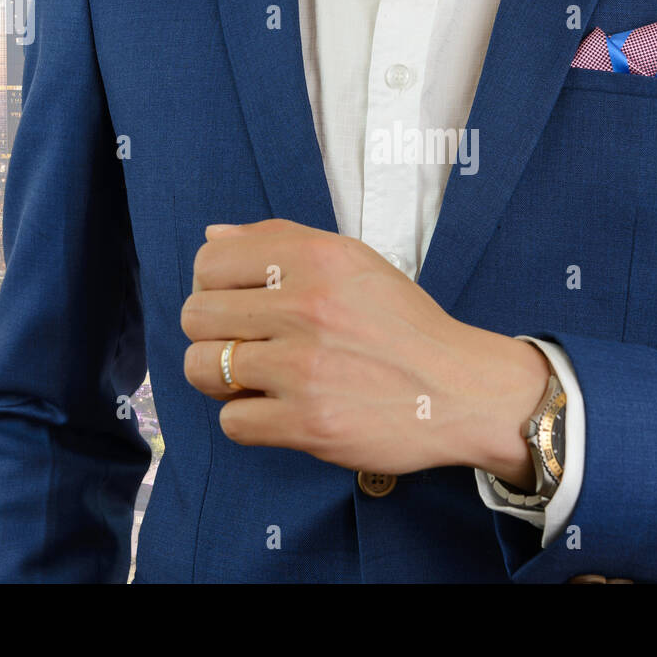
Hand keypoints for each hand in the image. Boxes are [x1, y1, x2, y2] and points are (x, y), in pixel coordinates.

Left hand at [180, 219, 549, 484]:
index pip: (210, 260)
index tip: (238, 303)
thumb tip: (211, 234)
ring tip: (257, 379)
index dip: (214, 284)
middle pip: (195, 315)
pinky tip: (279, 409)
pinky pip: (232, 422)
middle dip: (213, 333)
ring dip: (221, 379)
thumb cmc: (404, 327)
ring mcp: (306, 368)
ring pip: (202, 368)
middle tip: (249, 345)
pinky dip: (248, 420)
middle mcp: (309, 306)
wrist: (461, 390)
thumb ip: (281, 239)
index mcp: (318, 258)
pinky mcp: (309, 423)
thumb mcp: (354, 261)